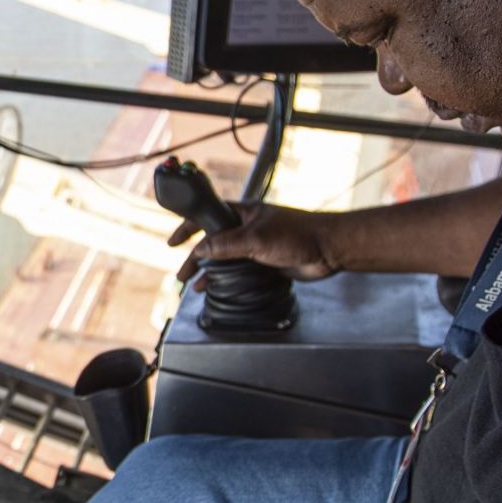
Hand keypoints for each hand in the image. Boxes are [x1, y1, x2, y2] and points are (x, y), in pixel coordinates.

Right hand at [167, 200, 338, 289]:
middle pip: (213, 242)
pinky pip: (239, 271)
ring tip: (194, 286)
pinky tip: (217, 289)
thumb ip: (226, 244)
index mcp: (242, 213)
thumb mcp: (256, 238)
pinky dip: (226, 280)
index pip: (207, 217)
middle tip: (181, 274)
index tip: (173, 241)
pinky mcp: (265, 262)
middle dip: (195, 258)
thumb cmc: (298, 234)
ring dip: (209, 272)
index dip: (188, 228)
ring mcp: (255, 246)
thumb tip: (200, 251)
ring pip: (225, 259)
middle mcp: (246, 228)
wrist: (329, 249)